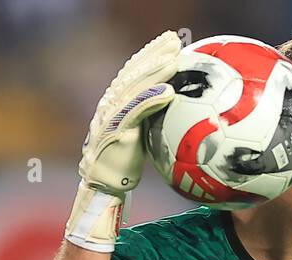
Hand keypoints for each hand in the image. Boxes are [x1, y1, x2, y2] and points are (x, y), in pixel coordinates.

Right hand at [66, 30, 180, 251]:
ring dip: (154, 70)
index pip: (135, 74)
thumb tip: (188, 124)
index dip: (150, 57)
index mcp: (118, 105)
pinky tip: (170, 92)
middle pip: (133, 72)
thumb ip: (158, 126)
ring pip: (134, 86)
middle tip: (174, 40)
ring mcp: (111, 115)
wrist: (103, 187)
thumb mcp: (144, 142)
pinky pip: (135, 111)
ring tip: (175, 58)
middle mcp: (112, 104)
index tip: (171, 45)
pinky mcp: (115, 131)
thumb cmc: (125, 168)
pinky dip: (151, 99)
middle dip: (153, 54)